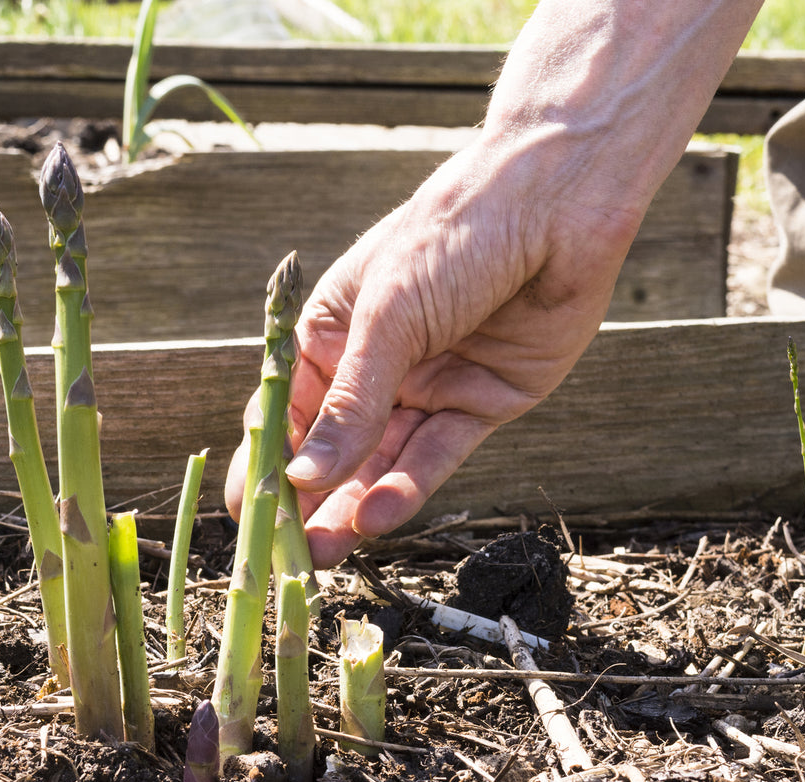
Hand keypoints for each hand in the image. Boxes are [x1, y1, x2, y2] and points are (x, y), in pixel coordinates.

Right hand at [225, 134, 642, 565]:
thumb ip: (350, 404)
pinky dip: (407, 487)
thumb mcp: (388, 317)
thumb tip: (300, 476)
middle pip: (334, 451)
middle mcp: (377, 367)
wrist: (558, 201)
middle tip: (286, 558)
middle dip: (309, 503)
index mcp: (331, 335)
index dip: (266, 466)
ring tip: (323, 553)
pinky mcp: (482, 404)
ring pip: (381, 464)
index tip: (247, 519)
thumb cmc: (454, 233)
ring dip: (352, 507)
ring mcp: (429, 388)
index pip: (286, 415)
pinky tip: (377, 515)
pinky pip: (437, 456)